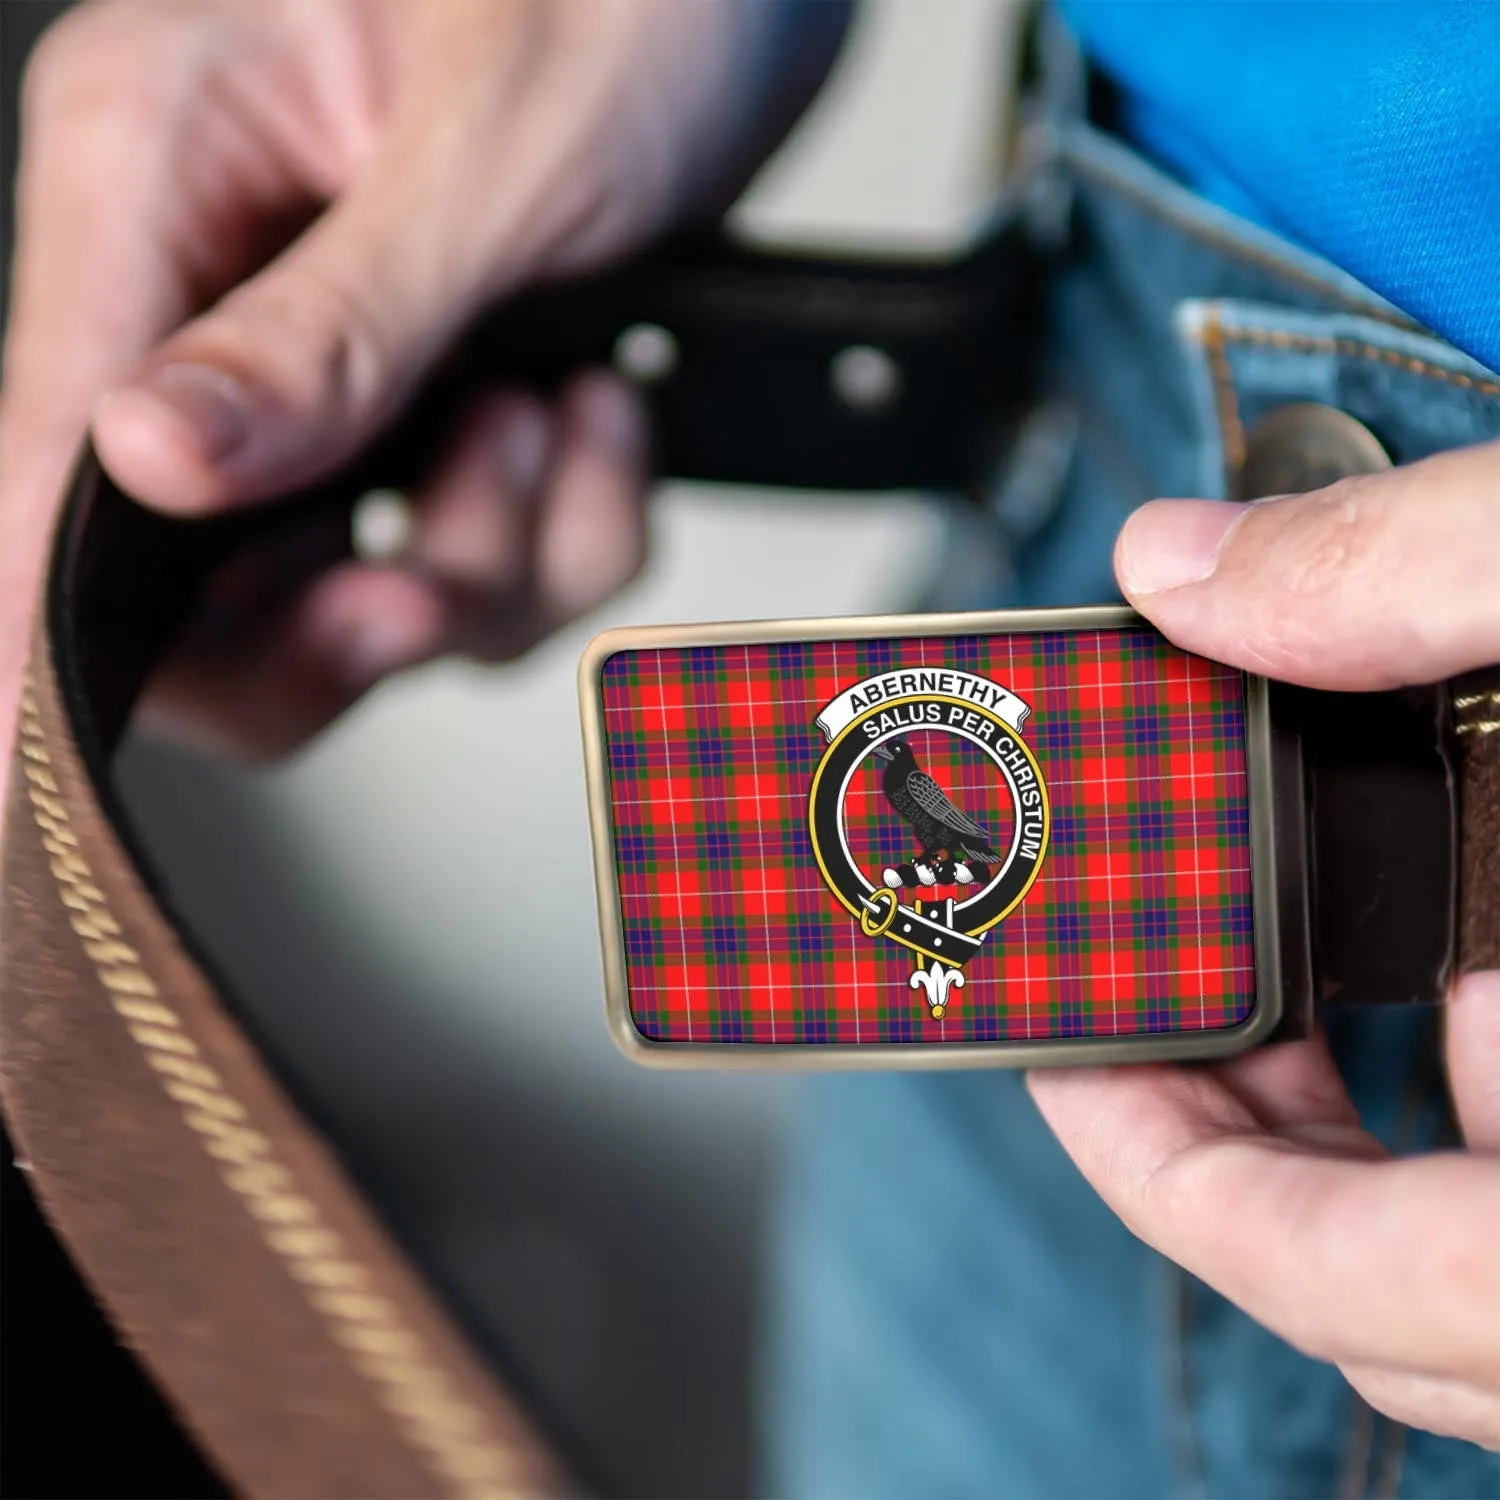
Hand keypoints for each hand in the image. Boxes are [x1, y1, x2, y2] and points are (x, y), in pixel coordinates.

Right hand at [0, 0, 842, 758]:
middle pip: (204, 582)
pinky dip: (577, 527)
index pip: (47, 444)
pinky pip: (499, 562)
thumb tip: (145, 462)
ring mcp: (338, 368)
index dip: (37, 621)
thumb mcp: (490, 154)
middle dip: (354, 614)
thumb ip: (326, 329)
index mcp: (161, 170)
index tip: (25, 761)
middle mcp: (223, 285)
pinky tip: (604, 414)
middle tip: (439, 588)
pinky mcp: (439, 416)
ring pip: (376, 591)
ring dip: (503, 550)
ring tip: (562, 413)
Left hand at [1030, 443, 1499, 1447]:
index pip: (1366, 1280)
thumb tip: (1188, 564)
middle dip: (1240, 1131)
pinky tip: (1431, 972)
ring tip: (1244, 973)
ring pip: (1467, 1249)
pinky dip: (1454, 1095)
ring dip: (1345, 1117)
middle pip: (1390, 1280)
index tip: (1059, 1062)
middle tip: (1125, 1000)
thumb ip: (1424, 573)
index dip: (1179, 1181)